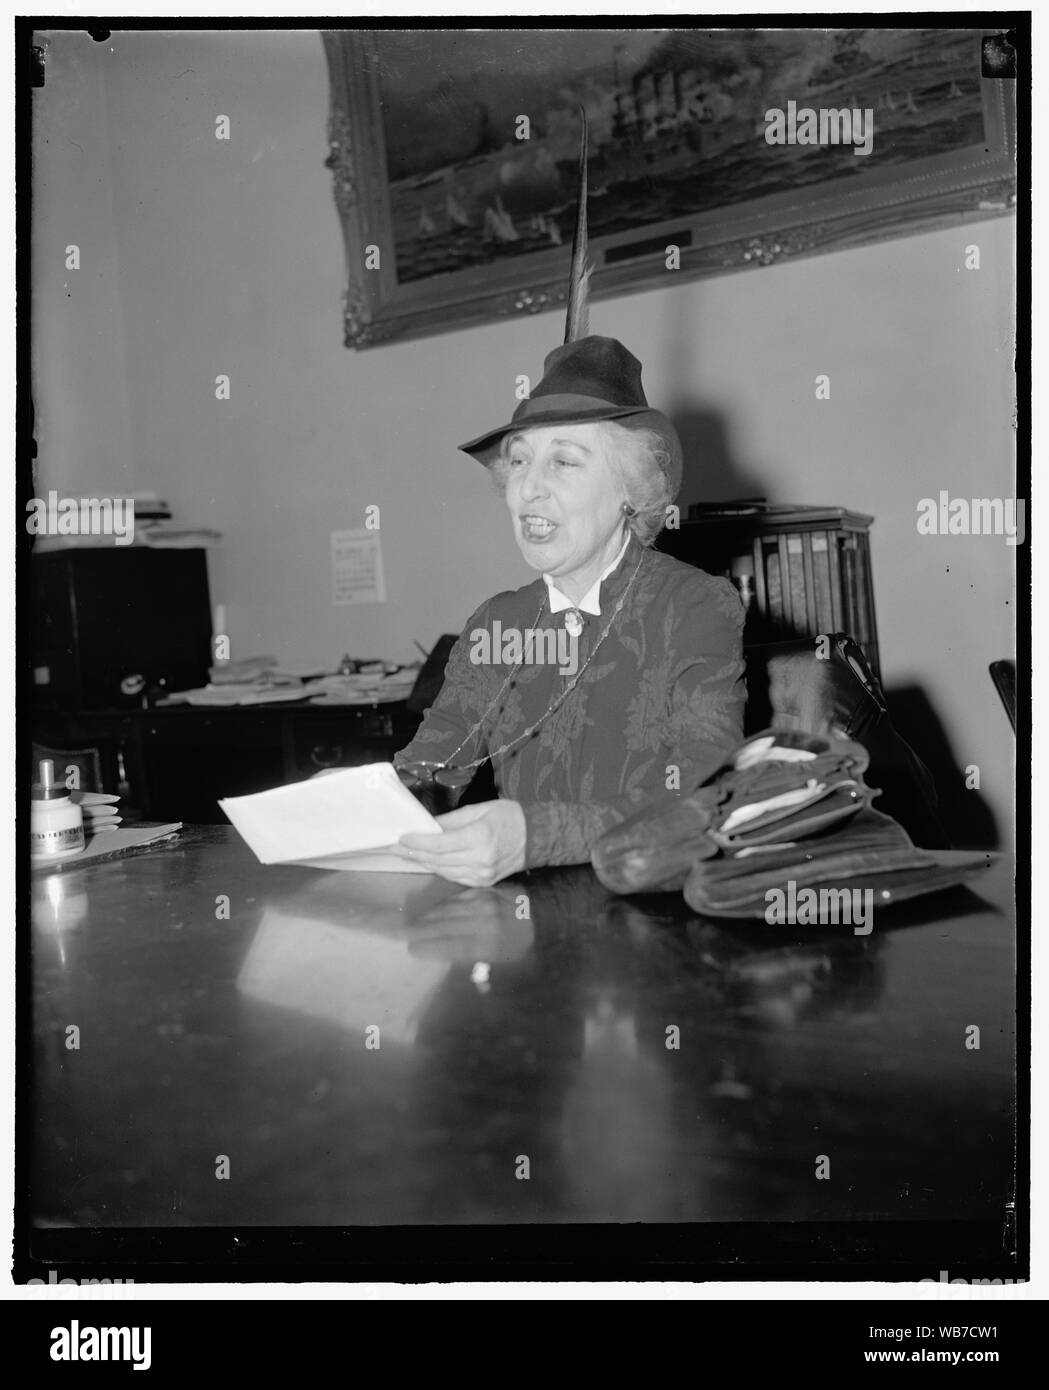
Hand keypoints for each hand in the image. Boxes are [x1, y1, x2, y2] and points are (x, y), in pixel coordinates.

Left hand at [396, 800, 526, 886]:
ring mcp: (482, 874)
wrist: (538, 837)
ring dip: (422, 862)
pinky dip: (438, 868)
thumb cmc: (510, 817)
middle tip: (394, 846)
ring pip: (442, 870)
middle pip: (437, 859)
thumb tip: (426, 826)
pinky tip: (428, 861)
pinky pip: (453, 877)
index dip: (417, 841)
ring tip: (406, 853)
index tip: (401, 836)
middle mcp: (480, 859)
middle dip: (413, 852)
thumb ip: (451, 820)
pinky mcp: (483, 882)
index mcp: (479, 837)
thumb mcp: (479, 810)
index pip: (439, 843)